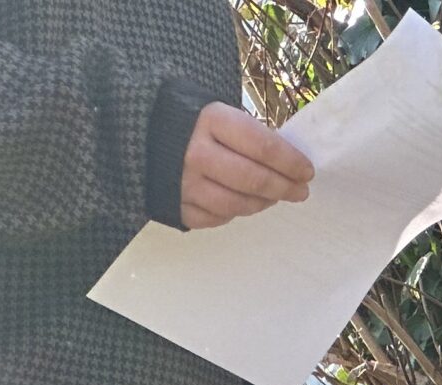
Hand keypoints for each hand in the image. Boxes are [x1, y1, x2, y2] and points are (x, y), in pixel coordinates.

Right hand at [180, 103, 314, 229]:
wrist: (134, 129)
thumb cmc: (185, 117)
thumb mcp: (213, 109)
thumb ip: (246, 132)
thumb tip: (285, 159)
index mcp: (210, 121)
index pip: (263, 147)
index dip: (291, 162)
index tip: (307, 171)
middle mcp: (196, 153)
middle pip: (253, 180)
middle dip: (284, 188)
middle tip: (300, 191)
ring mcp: (184, 183)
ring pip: (237, 204)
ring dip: (262, 203)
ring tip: (274, 197)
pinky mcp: (175, 205)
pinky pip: (215, 218)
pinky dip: (234, 213)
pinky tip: (243, 203)